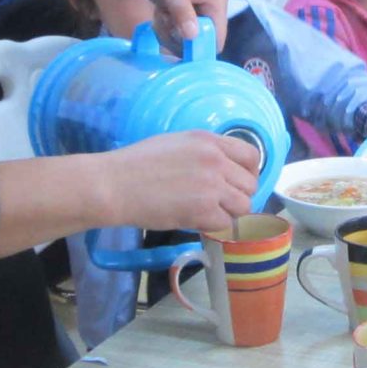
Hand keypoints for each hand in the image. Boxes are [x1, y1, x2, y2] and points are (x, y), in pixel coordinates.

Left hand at [100, 0, 229, 50]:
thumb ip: (183, 14)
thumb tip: (194, 37)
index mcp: (215, 1)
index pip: (217, 39)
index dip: (199, 48)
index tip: (178, 49)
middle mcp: (210, 6)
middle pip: (200, 41)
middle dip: (179, 38)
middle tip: (164, 22)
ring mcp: (195, 8)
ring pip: (185, 37)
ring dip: (168, 31)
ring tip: (159, 13)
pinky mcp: (181, 8)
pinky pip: (176, 29)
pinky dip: (165, 25)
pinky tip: (157, 13)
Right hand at [101, 129, 261, 235]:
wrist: (114, 184)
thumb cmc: (135, 164)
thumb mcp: (175, 144)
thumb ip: (203, 153)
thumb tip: (221, 169)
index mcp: (209, 141)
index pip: (252, 156)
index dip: (249, 173)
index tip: (238, 183)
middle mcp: (216, 160)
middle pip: (250, 185)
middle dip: (237, 197)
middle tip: (219, 204)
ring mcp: (212, 185)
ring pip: (243, 206)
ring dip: (228, 214)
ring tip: (207, 214)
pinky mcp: (204, 210)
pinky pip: (226, 224)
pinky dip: (213, 227)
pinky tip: (196, 222)